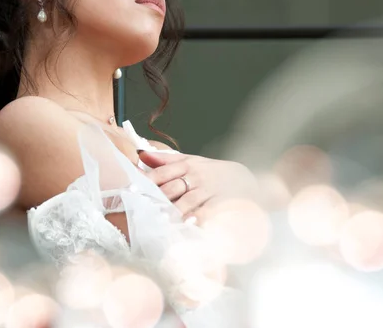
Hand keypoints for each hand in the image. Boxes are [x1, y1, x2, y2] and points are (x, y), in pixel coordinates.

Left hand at [139, 151, 260, 220]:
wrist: (251, 181)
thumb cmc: (218, 173)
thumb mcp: (195, 161)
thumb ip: (168, 160)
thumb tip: (141, 155)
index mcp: (189, 165)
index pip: (163, 172)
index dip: (146, 182)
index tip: (131, 191)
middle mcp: (198, 177)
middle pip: (171, 188)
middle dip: (155, 200)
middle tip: (138, 210)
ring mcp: (210, 191)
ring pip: (186, 202)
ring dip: (171, 212)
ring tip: (157, 222)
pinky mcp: (222, 204)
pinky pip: (206, 213)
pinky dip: (195, 220)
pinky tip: (184, 228)